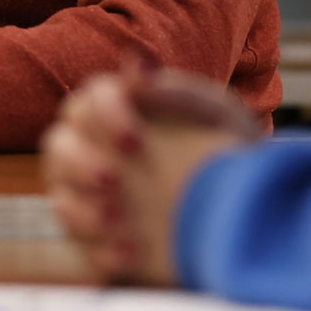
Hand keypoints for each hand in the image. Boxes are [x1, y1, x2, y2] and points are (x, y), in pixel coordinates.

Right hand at [40, 68, 258, 284]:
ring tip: (118, 218)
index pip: (88, 101)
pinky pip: (84, 246)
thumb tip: (137, 58)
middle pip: (58, 146)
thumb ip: (172, 89)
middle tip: (114, 180)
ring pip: (60, 196)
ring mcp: (91, 196)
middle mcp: (91, 148)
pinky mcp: (100, 238)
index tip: (136, 140)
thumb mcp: (211, 113)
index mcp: (114, 110)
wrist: (253, 206)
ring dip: (81, 208)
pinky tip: (131, 252)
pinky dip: (102, 250)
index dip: (104, 118)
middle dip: (80, 163)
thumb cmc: (224, 147)